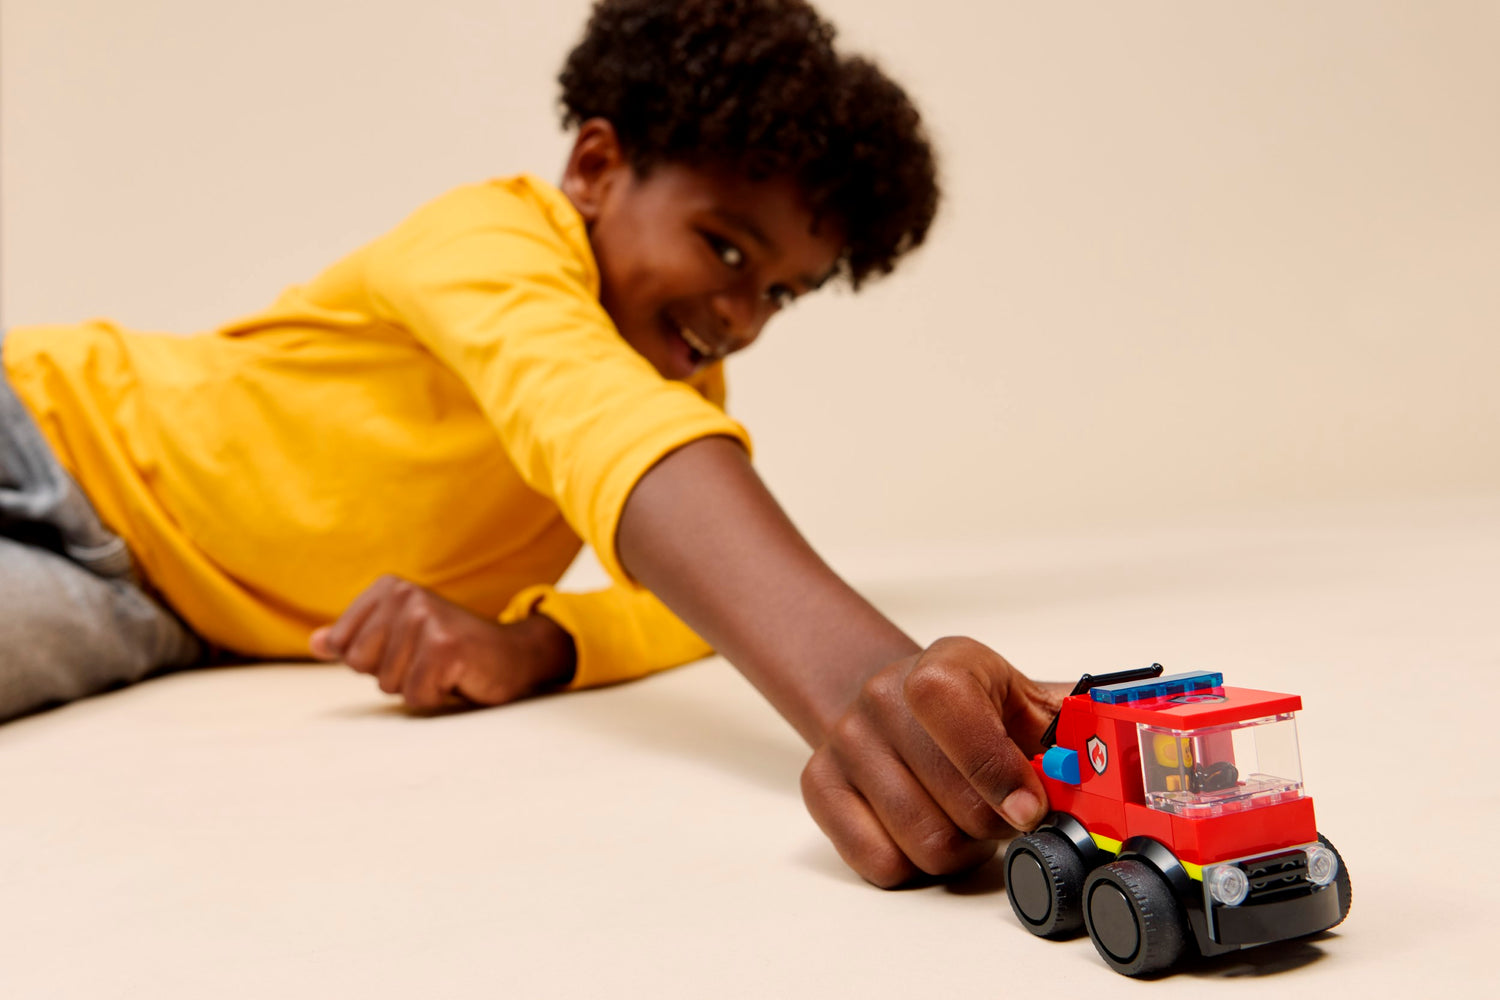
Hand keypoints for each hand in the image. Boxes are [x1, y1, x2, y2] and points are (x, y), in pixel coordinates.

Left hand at [309, 575, 575, 709]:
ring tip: (444, 668)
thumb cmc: (450, 650)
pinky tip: (457, 677)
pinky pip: (414, 695)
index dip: (373, 661)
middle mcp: (406, 595)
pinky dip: (435, 697)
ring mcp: (426, 618)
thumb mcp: (400, 639)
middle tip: (428, 661)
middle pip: (359, 664)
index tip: (408, 649)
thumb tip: (315, 643)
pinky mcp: (444, 647)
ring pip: (387, 683)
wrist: (513, 656)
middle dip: (392, 675)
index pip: (342, 646)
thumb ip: (357, 639)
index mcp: (389, 588)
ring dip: (417, 686)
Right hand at [800, 637, 1062, 887]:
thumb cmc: (975, 711)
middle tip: (1003, 812)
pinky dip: (913, 863)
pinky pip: (880, 863)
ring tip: (964, 819)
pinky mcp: (818, 786)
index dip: (995, 768)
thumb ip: (1073, 727)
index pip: (949, 708)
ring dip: (960, 848)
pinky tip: (925, 827)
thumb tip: (1123, 744)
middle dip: (994, 824)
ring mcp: (844, 741)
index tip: (1030, 807)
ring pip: (922, 842)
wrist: (896, 703)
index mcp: (940, 666)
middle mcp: (881, 696)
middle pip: (954, 803)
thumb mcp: (1026, 702)